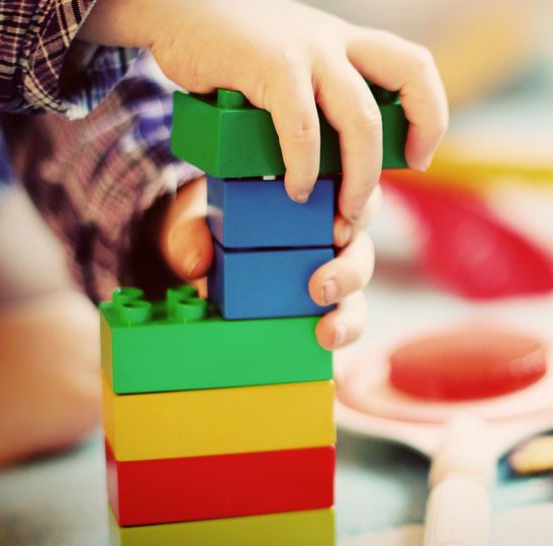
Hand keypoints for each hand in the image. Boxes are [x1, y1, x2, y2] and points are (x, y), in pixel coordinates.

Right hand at [81, 0, 447, 222]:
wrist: (175, 9)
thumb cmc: (232, 52)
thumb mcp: (291, 66)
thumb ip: (317, 99)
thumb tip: (332, 165)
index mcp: (347, 43)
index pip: (415, 67)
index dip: (430, 113)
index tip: (418, 156)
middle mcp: (336, 41)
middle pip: (412, 75)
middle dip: (418, 135)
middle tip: (390, 184)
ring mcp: (307, 50)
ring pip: (361, 119)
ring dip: (359, 175)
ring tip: (342, 210)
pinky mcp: (270, 65)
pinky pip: (302, 126)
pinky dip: (302, 166)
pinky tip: (293, 188)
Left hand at [158, 176, 378, 349]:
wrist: (202, 256)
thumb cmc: (212, 225)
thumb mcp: (197, 220)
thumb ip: (191, 233)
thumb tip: (196, 263)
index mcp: (314, 198)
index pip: (354, 196)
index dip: (359, 210)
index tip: (337, 229)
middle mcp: (331, 236)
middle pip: (361, 249)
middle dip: (350, 271)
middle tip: (321, 288)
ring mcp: (332, 273)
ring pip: (358, 291)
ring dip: (349, 313)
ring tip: (328, 331)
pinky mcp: (325, 307)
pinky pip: (345, 321)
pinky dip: (342, 333)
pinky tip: (329, 348)